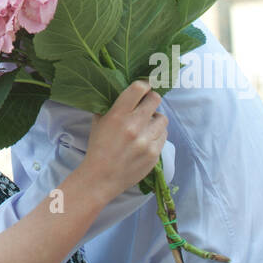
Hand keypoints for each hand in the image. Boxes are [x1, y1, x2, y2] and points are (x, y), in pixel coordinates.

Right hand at [83, 78, 167, 200]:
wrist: (101, 177)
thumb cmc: (98, 147)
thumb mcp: (98, 121)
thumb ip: (112, 106)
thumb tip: (127, 93)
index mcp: (118, 115)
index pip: (139, 88)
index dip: (143, 85)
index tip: (143, 88)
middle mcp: (134, 126)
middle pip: (155, 100)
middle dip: (151, 100)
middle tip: (147, 104)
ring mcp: (146, 141)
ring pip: (163, 118)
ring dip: (156, 119)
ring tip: (147, 124)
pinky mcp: (154, 154)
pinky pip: (163, 136)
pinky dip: (157, 134)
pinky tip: (147, 138)